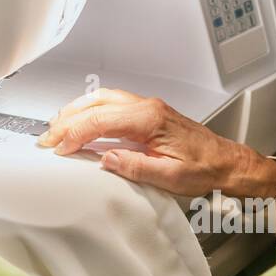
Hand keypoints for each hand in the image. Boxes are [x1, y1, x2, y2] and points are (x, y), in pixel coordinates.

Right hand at [38, 88, 275, 197]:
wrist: (228, 163)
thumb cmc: (206, 169)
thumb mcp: (170, 177)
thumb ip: (135, 167)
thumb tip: (105, 160)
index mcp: (149, 120)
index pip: (99, 121)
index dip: (74, 135)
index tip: (58, 149)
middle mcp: (147, 107)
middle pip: (95, 104)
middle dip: (67, 120)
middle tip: (47, 138)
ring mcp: (148, 106)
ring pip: (102, 98)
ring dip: (76, 111)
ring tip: (57, 127)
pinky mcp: (149, 112)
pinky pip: (113, 103)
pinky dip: (91, 110)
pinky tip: (83, 121)